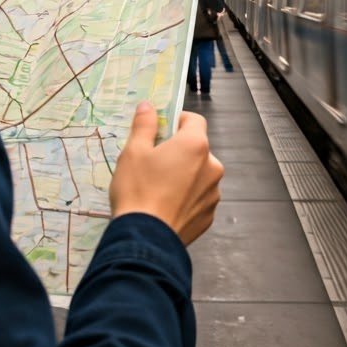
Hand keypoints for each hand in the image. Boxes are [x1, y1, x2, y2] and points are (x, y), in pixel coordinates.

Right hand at [111, 102, 223, 244]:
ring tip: (157, 189)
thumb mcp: (133, 152)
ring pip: (198, 175)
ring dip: (184, 176)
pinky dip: (185, 199)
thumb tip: (148, 106)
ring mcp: (213, 194)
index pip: (194, 120)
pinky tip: (164, 207)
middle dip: (178, 151)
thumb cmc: (137, 190)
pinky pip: (197, 199)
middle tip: (153, 162)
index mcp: (196, 145)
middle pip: (197, 149)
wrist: (144, 240)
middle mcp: (212, 167)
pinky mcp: (209, 216)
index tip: (160, 130)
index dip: (177, 121)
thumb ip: (144, 124)